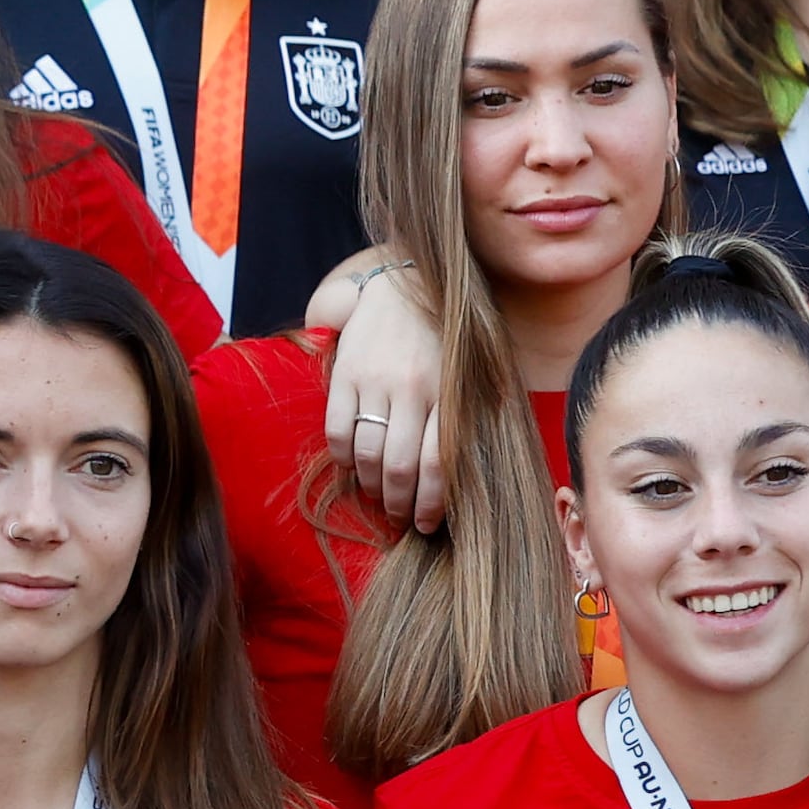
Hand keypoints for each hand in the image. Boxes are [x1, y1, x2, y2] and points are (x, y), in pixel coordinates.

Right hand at [317, 263, 451, 529]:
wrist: (405, 284)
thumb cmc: (445, 337)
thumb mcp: (470, 373)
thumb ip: (468, 417)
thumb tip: (468, 477)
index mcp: (448, 392)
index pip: (438, 462)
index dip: (430, 503)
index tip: (427, 524)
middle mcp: (412, 388)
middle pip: (399, 465)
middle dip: (397, 503)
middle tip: (397, 519)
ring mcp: (375, 381)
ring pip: (366, 453)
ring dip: (368, 487)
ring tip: (375, 498)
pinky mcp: (345, 374)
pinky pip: (337, 431)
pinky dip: (342, 459)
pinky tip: (351, 470)